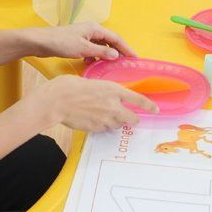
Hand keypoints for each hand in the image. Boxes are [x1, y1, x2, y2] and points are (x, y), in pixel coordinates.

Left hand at [22, 23, 136, 61]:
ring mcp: (84, 36)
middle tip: (126, 64)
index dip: (127, 48)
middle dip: (118, 52)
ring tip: (110, 66)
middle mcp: (91, 30)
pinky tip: (91, 63)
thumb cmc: (61, 43)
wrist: (41, 42)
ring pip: (100, 46)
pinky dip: (94, 56)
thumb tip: (116, 55)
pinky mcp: (77, 42)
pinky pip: (91, 49)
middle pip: (110, 41)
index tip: (135, 58)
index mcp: (95, 29)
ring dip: (105, 55)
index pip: (116, 38)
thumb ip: (100, 52)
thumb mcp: (83, 49)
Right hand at [26, 74, 157, 131]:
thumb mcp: (91, 82)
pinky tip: (93, 119)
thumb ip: (103, 90)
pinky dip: (103, 126)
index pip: (138, 100)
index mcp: (113, 90)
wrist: (56, 102)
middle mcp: (113, 106)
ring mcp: (105, 119)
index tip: (155, 109)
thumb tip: (107, 95)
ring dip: (116, 122)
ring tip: (104, 115)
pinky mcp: (96, 128)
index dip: (149, 106)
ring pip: (118, 125)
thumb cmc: (69, 87)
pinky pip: (105, 129)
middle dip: (133, 119)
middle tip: (131, 118)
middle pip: (132, 118)